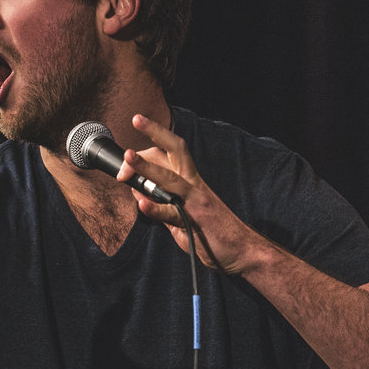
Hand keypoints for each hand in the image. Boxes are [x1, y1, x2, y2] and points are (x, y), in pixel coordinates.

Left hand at [119, 114, 263, 275]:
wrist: (243, 250)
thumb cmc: (212, 232)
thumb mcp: (181, 215)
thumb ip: (160, 202)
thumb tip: (136, 191)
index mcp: (191, 181)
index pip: (170, 153)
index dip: (146, 151)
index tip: (126, 156)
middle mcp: (194, 185)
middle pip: (175, 150)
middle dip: (155, 132)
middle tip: (136, 118)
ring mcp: (195, 202)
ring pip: (169, 179)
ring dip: (147, 167)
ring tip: (128, 158)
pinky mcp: (195, 222)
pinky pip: (173, 214)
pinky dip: (156, 209)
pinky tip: (142, 204)